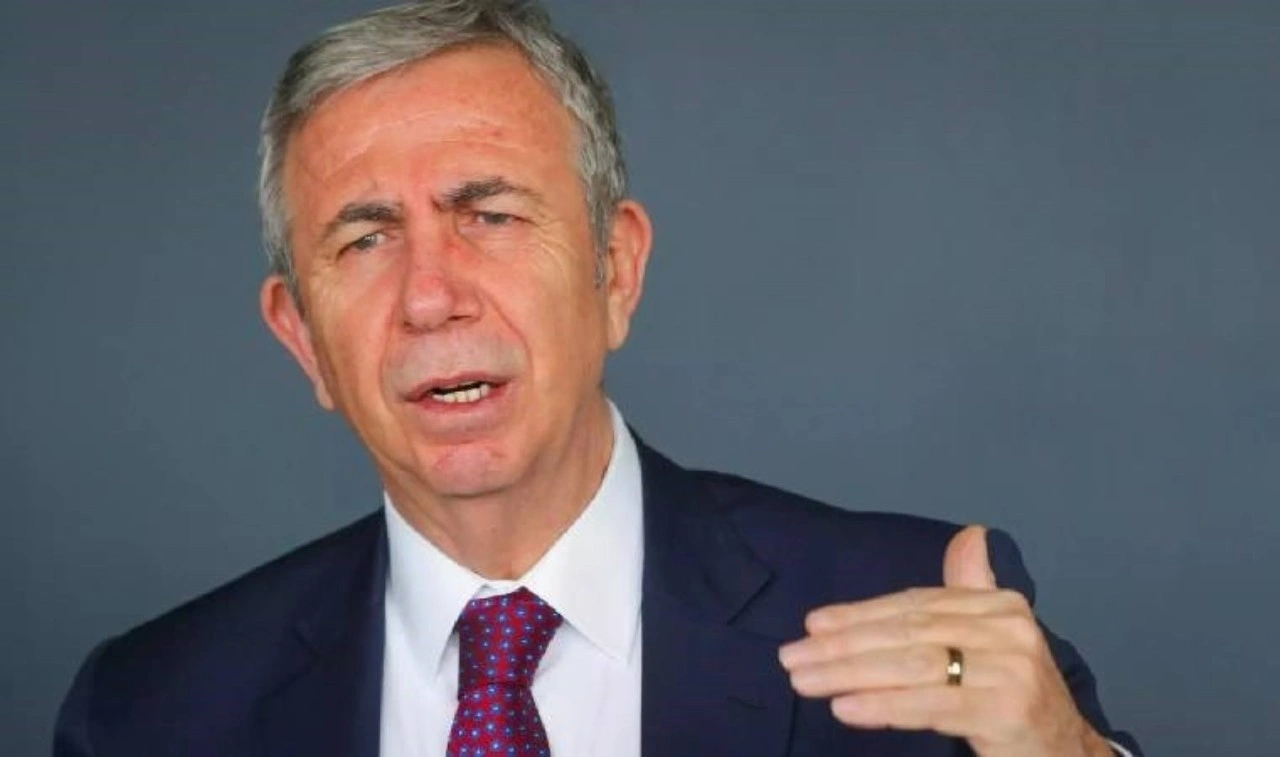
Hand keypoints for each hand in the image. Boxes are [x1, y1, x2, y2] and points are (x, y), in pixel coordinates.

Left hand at [778, 526, 1112, 756]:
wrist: (1068, 753)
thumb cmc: (1016, 695)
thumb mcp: (994, 640)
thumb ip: (970, 591)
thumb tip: (970, 536)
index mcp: (1000, 604)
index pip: (915, 605)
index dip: (860, 615)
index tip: (812, 625)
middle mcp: (1009, 628)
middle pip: (907, 633)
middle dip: (843, 646)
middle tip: (792, 657)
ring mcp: (1012, 669)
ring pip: (912, 666)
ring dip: (849, 673)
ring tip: (805, 680)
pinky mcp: (1008, 709)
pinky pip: (931, 704)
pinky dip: (883, 704)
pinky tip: (845, 707)